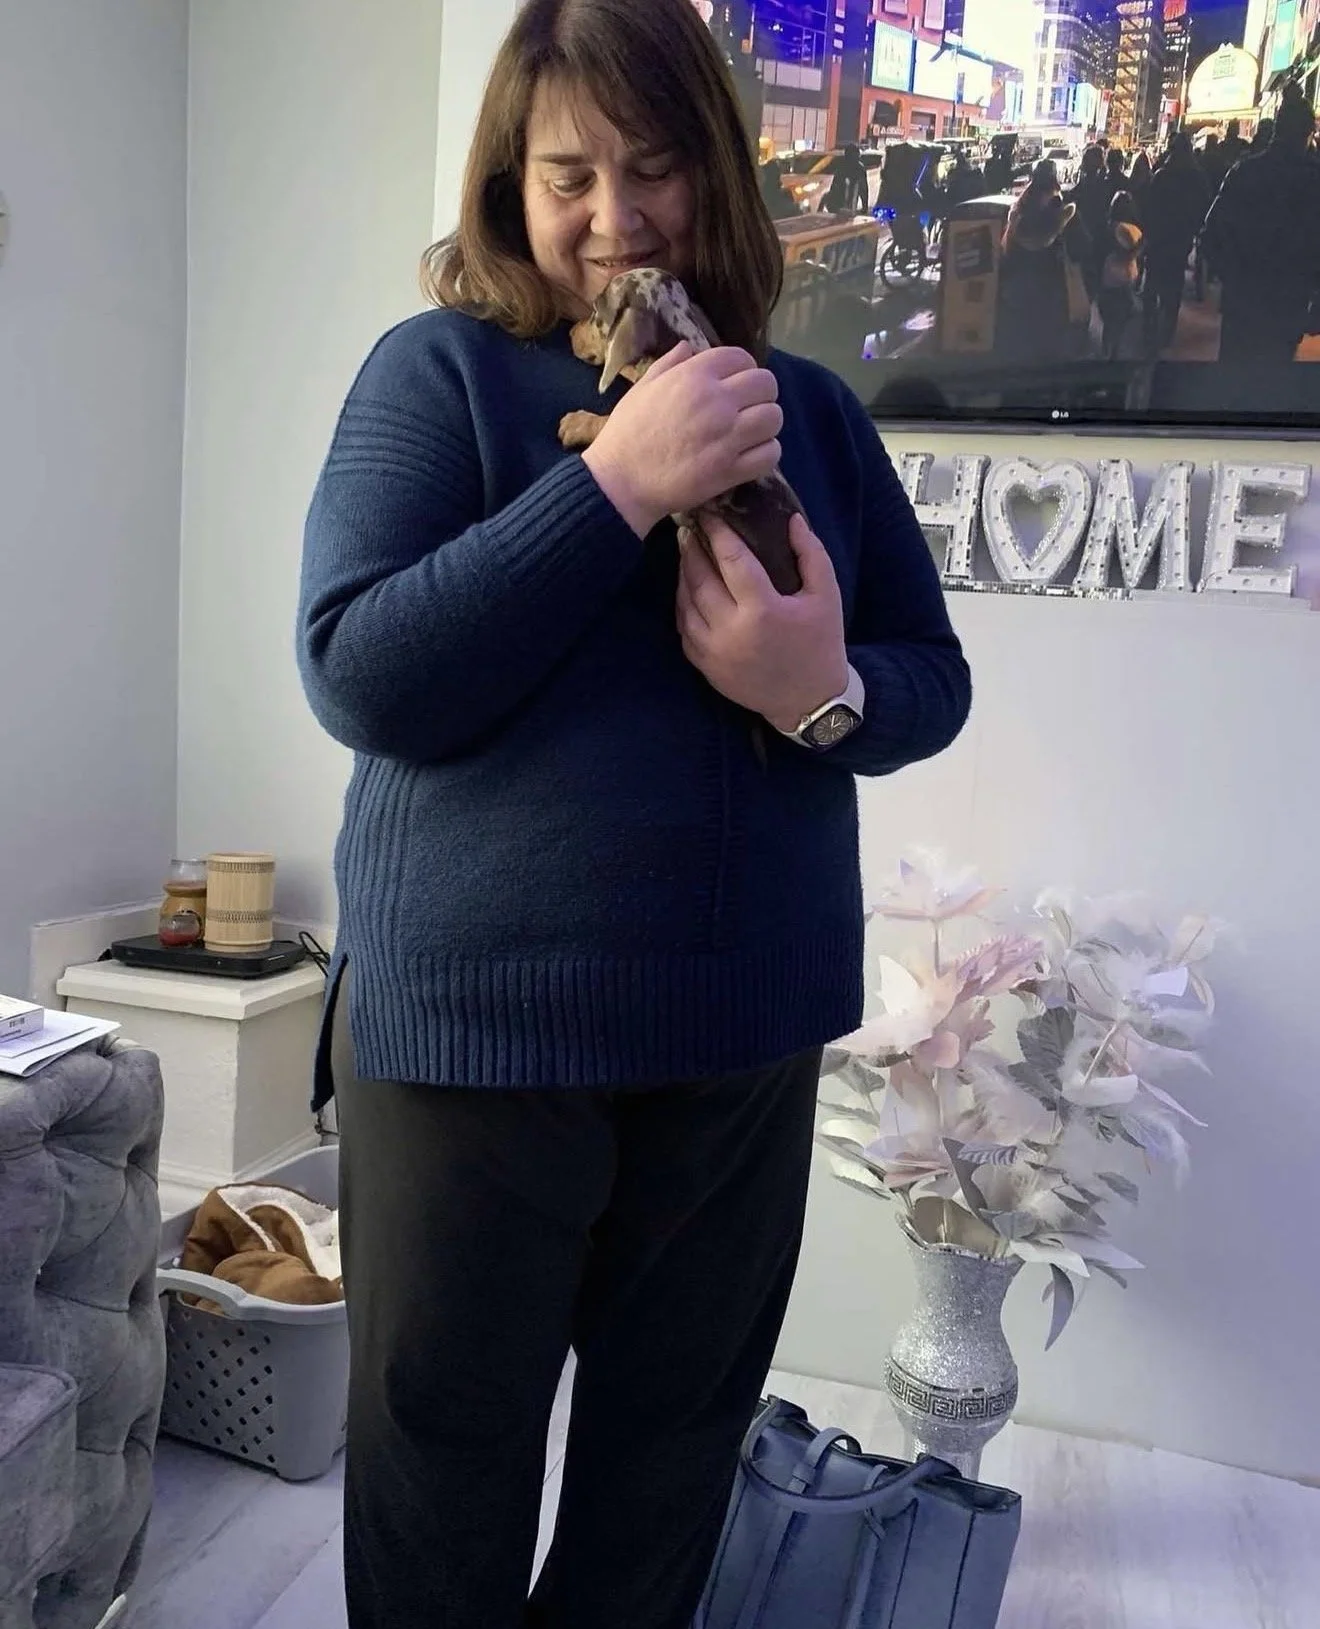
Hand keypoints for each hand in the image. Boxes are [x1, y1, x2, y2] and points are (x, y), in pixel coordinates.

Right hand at [582, 343, 782, 537]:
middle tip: (748, 409)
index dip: (743, 369)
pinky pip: (770, 453)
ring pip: (774, 418)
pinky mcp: (731, 469)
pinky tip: (751, 455)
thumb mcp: (642, 387)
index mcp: (694, 375)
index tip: (736, 384)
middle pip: (766, 384)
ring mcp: (727, 436)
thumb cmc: (627, 433)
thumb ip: (669, 364)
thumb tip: (689, 347)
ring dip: (767, 425)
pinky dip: (766, 453)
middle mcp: (716, 401)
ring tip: (752, 434)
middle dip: (761, 395)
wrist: (621, 482)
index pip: (742, 357)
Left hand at [676, 511, 847, 731]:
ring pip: (685, 602)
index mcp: (763, 610)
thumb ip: (809, 554)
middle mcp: (731, 630)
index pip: (731, 560)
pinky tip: (688, 587)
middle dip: (692, 548)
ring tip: (687, 552)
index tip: (709, 513)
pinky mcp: (704, 666)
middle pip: (699, 578)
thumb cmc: (821, 643)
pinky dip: (682, 603)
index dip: (717, 532)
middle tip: (689, 527)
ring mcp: (713, 650)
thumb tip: (790, 519)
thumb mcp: (827, 596)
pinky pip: (683, 627)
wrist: (808, 701)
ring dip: (683, 573)